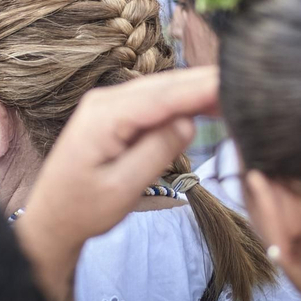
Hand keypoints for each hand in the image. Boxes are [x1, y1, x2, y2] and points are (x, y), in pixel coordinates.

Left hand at [22, 67, 216, 252]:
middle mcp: (105, 100)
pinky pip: (152, 101)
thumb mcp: (123, 188)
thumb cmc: (83, 209)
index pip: (164, 95)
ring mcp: (108, 104)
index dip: (201, 87)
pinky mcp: (113, 114)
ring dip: (194, 91)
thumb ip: (155, 153)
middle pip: (165, 85)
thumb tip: (188, 122)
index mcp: (105, 115)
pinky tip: (202, 104)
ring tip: (233, 94)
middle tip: (249, 83)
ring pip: (161, 90)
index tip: (235, 81)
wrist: (51, 219)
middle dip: (204, 83)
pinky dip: (179, 101)